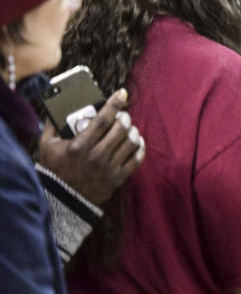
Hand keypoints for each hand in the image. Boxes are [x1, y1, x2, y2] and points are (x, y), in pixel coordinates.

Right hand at [36, 88, 144, 205]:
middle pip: (121, 129)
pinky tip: (137, 142)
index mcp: (79, 146)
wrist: (62, 201)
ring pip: (131, 142)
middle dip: (125, 117)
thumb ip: (52, 126)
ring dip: (133, 131)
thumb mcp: (47, 146)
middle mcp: (96, 156)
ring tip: (130, 128)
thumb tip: (58, 107)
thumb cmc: (54, 170)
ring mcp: (109, 168)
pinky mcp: (118, 179)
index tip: (122, 93)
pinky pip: (137, 159)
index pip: (102, 120)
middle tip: (123, 115)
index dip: (114, 104)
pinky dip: (140, 147)